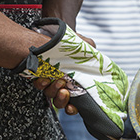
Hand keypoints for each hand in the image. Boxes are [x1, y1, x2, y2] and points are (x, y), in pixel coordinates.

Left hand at [15, 18, 127, 139]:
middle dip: (62, 100)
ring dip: (53, 91)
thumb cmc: (72, 41)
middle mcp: (62, 85)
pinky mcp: (39, 74)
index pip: (74, 104)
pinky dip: (41, 83)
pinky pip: (38, 85)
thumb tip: (101, 62)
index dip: (72, 109)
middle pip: (60, 102)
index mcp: (75, 84)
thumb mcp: (87, 48)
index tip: (72, 107)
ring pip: (49, 95)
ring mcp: (50, 80)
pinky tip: (44, 77)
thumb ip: (94, 56)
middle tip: (65, 91)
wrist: (56, 30)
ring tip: (57, 81)